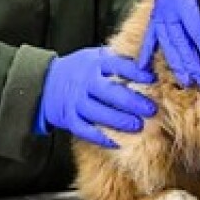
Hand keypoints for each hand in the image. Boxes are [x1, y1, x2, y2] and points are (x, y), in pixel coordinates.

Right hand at [35, 47, 156, 147]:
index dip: (135, 72)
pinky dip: (101, 138)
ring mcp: (76, 102)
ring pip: (98, 113)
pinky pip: (86, 131)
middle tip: (151, 109)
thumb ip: (117, 58)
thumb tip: (147, 59)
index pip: (117, 65)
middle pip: (109, 92)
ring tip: (138, 126)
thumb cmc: (81, 69)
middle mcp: (85, 83)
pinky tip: (118, 143)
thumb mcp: (96, 56)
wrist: (47, 83)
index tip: (152, 78)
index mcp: (94, 64)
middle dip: (131, 102)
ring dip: (119, 121)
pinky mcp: (70, 119)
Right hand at [138, 0, 199, 86]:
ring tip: (186, 81)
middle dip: (191, 63)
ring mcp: (160, 8)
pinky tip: (144, 69)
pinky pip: (152, 35)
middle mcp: (166, 4)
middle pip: (178, 40)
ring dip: (175, 63)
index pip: (195, 28)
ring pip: (166, 41)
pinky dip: (147, 52)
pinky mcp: (159, 10)